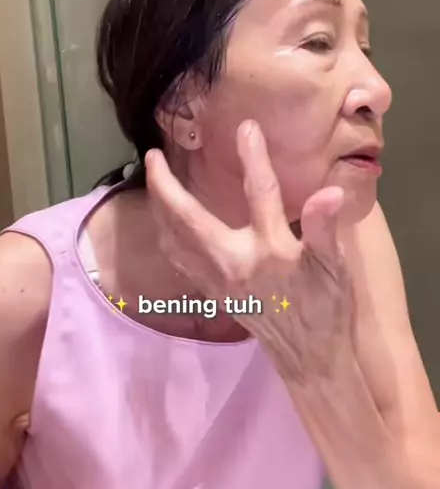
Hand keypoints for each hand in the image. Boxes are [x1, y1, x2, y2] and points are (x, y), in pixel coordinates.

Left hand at [146, 119, 355, 384]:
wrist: (312, 361)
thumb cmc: (326, 311)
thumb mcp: (334, 269)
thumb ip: (325, 229)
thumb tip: (329, 192)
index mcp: (267, 252)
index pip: (260, 195)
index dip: (254, 158)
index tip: (245, 127)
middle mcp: (233, 265)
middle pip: (188, 220)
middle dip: (166, 187)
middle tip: (153, 156)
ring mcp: (218, 281)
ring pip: (175, 241)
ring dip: (160, 210)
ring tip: (153, 183)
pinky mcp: (214, 293)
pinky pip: (180, 261)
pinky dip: (167, 237)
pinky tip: (166, 228)